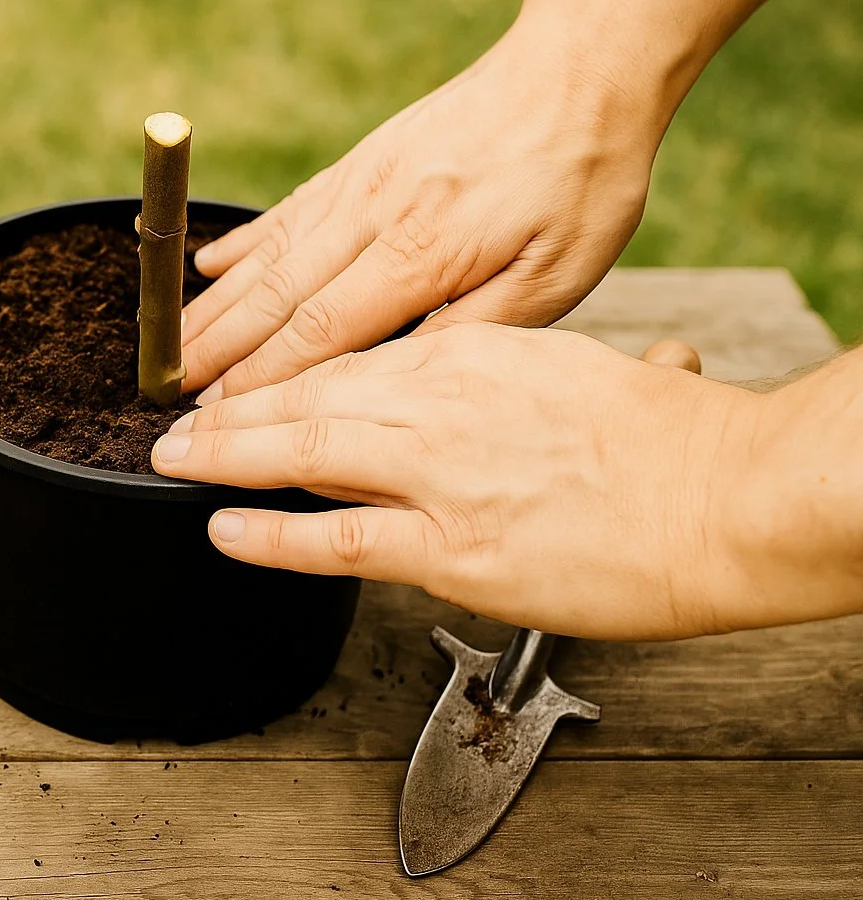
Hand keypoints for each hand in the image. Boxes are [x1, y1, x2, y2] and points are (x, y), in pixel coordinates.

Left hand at [153, 323, 772, 640]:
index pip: (351, 358)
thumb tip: (478, 392)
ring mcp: (441, 473)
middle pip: (310, 395)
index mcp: (472, 352)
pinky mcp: (452, 546)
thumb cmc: (667, 439)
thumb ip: (503, 380)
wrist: (726, 494)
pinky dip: (269, 532)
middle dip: (233, 410)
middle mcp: (442, 400)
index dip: (284, 376)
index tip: (242, 386)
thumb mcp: (569, 372)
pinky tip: (223, 527)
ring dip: (228, 455)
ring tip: (174, 461)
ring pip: (304, 450)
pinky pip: (337, 537)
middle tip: (179, 421)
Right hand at [180, 19, 668, 403]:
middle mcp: (377, 215)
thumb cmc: (581, 178)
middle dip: (216, 348)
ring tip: (171, 343)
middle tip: (165, 389)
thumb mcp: (558, 274)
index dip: (261, 377)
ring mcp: (362, 183)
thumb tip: (400, 374)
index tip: (217, 412)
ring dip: (216, 304)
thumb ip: (474, 328)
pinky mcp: (362, 160)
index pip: (321, 331)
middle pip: (276, 295)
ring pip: (269, 254)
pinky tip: (208, 267)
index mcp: (424, 254)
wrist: (578, 68)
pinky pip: (288, 211)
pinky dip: (242, 243)